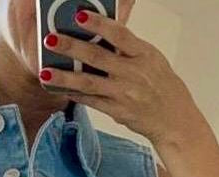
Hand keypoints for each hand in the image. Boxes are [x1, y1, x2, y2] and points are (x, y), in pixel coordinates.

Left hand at [40, 10, 202, 147]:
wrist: (173, 119)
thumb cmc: (161, 85)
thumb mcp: (151, 58)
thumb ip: (128, 45)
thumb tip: (104, 27)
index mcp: (143, 54)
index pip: (120, 34)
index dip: (99, 23)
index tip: (79, 14)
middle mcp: (133, 73)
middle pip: (98, 57)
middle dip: (72, 47)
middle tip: (50, 38)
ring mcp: (124, 94)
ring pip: (89, 83)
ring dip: (65, 76)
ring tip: (45, 71)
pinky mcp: (116, 111)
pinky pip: (91, 101)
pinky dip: (74, 94)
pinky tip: (58, 88)